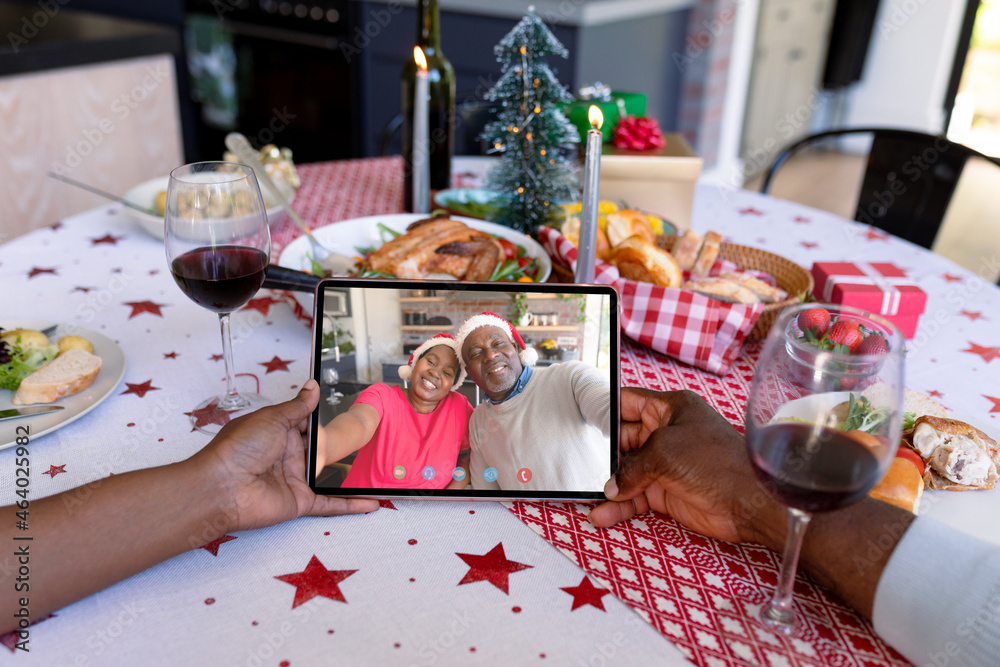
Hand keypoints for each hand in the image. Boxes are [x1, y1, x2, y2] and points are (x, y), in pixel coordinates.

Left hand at [193, 379, 379, 532]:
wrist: (221, 487)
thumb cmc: (238, 448)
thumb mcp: (272, 417)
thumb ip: (298, 406)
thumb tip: (312, 386)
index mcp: (278, 433)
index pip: (307, 423)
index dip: (322, 418)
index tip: (343, 410)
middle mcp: (287, 456)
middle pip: (321, 448)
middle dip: (337, 443)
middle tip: (364, 434)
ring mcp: (295, 479)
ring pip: (329, 475)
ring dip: (348, 472)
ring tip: (377, 465)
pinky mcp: (300, 502)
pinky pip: (330, 504)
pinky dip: (351, 505)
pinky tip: (371, 503)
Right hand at [588, 388, 775, 543]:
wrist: (749, 501)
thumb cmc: (716, 463)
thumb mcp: (665, 451)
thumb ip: (632, 466)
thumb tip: (613, 485)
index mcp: (670, 409)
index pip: (628, 402)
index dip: (606, 409)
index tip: (582, 420)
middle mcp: (666, 434)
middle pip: (622, 441)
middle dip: (602, 455)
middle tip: (579, 465)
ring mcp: (666, 464)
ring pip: (626, 473)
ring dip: (608, 486)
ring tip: (585, 497)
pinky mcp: (667, 492)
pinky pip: (634, 498)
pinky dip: (619, 507)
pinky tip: (601, 514)